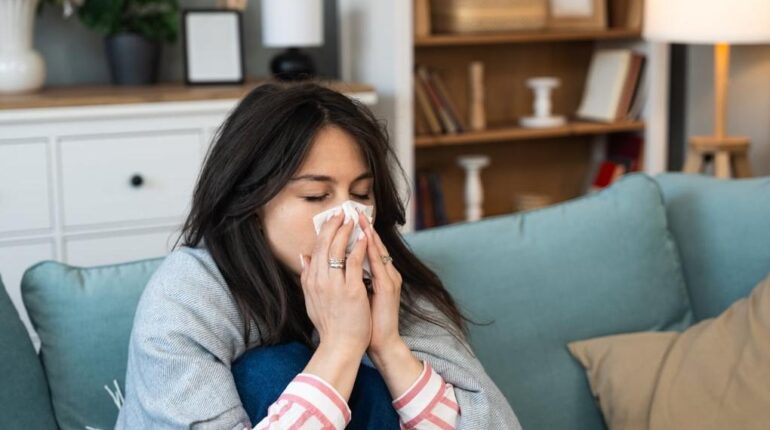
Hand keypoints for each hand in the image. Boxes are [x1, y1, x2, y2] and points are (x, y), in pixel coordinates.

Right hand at [300, 208, 371, 356]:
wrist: (340, 346)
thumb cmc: (330, 325)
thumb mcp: (311, 299)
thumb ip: (307, 277)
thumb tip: (303, 257)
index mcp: (311, 282)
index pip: (315, 250)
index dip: (323, 232)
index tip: (331, 219)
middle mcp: (319, 281)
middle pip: (324, 245)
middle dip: (333, 225)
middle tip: (342, 212)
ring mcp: (334, 285)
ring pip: (338, 249)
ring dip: (346, 231)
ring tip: (353, 219)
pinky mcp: (351, 290)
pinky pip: (354, 262)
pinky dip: (359, 247)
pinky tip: (365, 237)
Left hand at [357, 210, 403, 356]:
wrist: (379, 342)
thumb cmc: (365, 321)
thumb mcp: (356, 296)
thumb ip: (350, 279)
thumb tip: (334, 265)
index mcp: (378, 276)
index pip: (367, 250)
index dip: (358, 234)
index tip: (347, 220)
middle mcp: (387, 274)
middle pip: (374, 246)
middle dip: (364, 228)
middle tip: (354, 211)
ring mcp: (389, 280)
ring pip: (379, 251)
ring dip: (370, 234)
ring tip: (361, 219)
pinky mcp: (388, 288)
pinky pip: (379, 264)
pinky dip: (373, 251)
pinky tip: (366, 240)